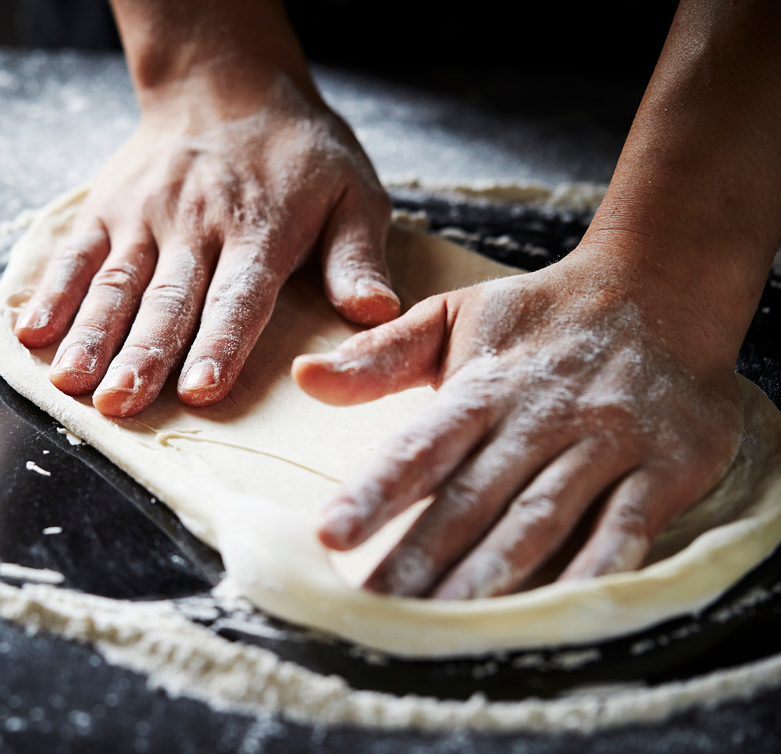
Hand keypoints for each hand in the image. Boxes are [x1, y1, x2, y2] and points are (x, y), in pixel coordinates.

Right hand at [13, 71, 398, 416]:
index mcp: (259, 230)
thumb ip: (358, 255)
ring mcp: (145, 216)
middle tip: (119, 404)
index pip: (237, 296)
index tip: (200, 389)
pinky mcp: (109, 208)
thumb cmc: (297, 152)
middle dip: (142, 355)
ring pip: (116, 283)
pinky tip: (32, 331)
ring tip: (71, 380)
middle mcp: (196, 225)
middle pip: (167, 300)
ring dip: (92, 334)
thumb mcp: (352, 192)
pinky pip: (76, 253)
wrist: (227, 84)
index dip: (218, 343)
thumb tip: (376, 311)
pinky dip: (52, 292)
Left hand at [293, 250, 744, 598]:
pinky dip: (594, 570)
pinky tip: (555, 612)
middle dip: (421, 554)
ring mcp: (605, 442)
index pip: (421, 445)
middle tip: (372, 606)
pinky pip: (627, 527)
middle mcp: (540, 416)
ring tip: (442, 619)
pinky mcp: (665, 467)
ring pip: (540, 517)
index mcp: (483, 385)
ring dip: (491, 571)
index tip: (329, 535)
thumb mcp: (455, 316)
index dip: (375, 491)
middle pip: (472, 495)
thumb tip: (302, 375)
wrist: (666, 289)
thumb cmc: (542, 315)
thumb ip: (381, 355)